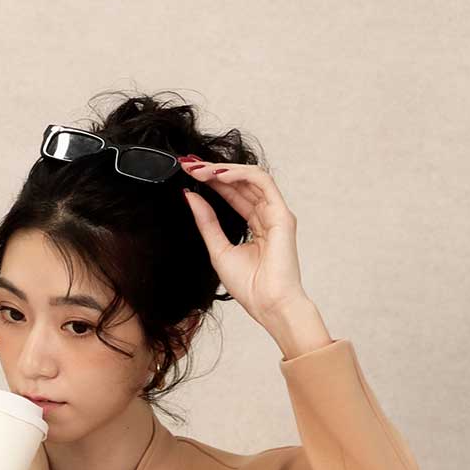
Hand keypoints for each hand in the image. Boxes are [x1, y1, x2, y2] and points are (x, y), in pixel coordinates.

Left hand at [178, 159, 308, 326]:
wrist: (268, 305)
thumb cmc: (250, 287)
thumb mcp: (218, 249)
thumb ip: (207, 221)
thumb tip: (190, 195)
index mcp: (254, 225)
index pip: (232, 194)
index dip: (210, 181)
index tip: (187, 173)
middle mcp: (266, 215)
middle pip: (239, 183)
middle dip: (213, 171)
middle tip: (188, 165)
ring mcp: (276, 213)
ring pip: (250, 178)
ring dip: (223, 170)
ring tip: (200, 170)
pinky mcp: (282, 214)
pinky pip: (262, 182)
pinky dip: (240, 174)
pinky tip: (219, 175)